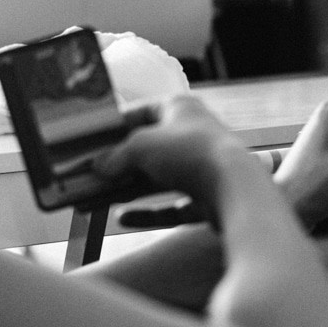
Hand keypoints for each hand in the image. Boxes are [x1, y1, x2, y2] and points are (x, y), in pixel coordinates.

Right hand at [96, 95, 250, 208]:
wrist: (235, 188)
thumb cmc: (190, 152)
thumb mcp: (141, 145)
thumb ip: (117, 155)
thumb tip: (99, 166)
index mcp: (181, 108)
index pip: (142, 111)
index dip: (116, 124)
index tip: (93, 139)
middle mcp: (193, 136)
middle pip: (149, 149)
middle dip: (120, 162)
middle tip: (91, 172)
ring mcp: (201, 169)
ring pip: (158, 180)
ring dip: (128, 188)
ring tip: (98, 196)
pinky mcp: (206, 200)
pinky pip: (170, 208)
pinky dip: (147, 213)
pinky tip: (121, 218)